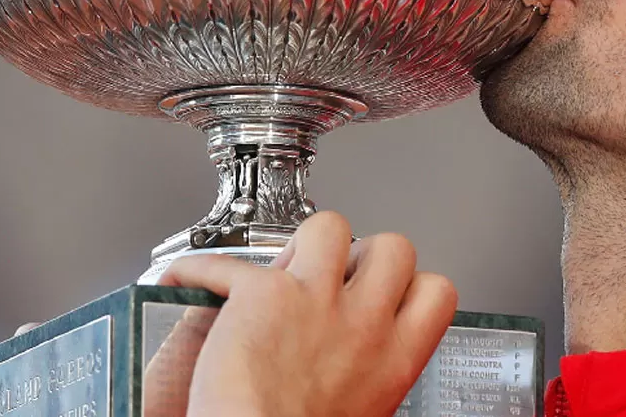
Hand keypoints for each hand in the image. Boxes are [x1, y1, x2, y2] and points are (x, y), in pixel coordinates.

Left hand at [159, 211, 457, 416]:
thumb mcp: (365, 408)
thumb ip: (372, 370)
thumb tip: (361, 358)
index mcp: (394, 360)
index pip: (436, 291)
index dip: (411, 285)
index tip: (390, 293)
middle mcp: (362, 324)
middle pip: (394, 246)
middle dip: (366, 254)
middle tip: (340, 276)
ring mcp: (314, 302)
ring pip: (331, 227)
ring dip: (307, 242)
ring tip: (288, 265)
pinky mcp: (262, 295)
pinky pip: (227, 263)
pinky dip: (201, 271)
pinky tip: (190, 279)